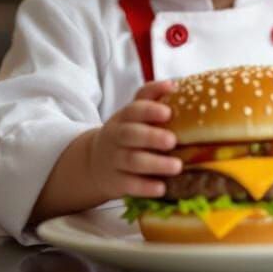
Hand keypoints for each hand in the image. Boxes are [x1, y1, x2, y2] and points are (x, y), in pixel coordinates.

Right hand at [88, 80, 181, 200]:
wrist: (95, 163)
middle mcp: (117, 137)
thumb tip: (173, 84)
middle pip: (130, 135)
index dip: (149, 110)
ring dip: (155, 164)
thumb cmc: (128, 132)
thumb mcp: (134, 113)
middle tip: (173, 141)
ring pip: (131, 161)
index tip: (168, 112)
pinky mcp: (115, 182)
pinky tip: (162, 187)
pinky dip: (145, 187)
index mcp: (124, 118)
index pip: (133, 110)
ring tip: (177, 166)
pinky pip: (128, 185)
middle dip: (151, 137)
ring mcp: (114, 160)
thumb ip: (151, 96)